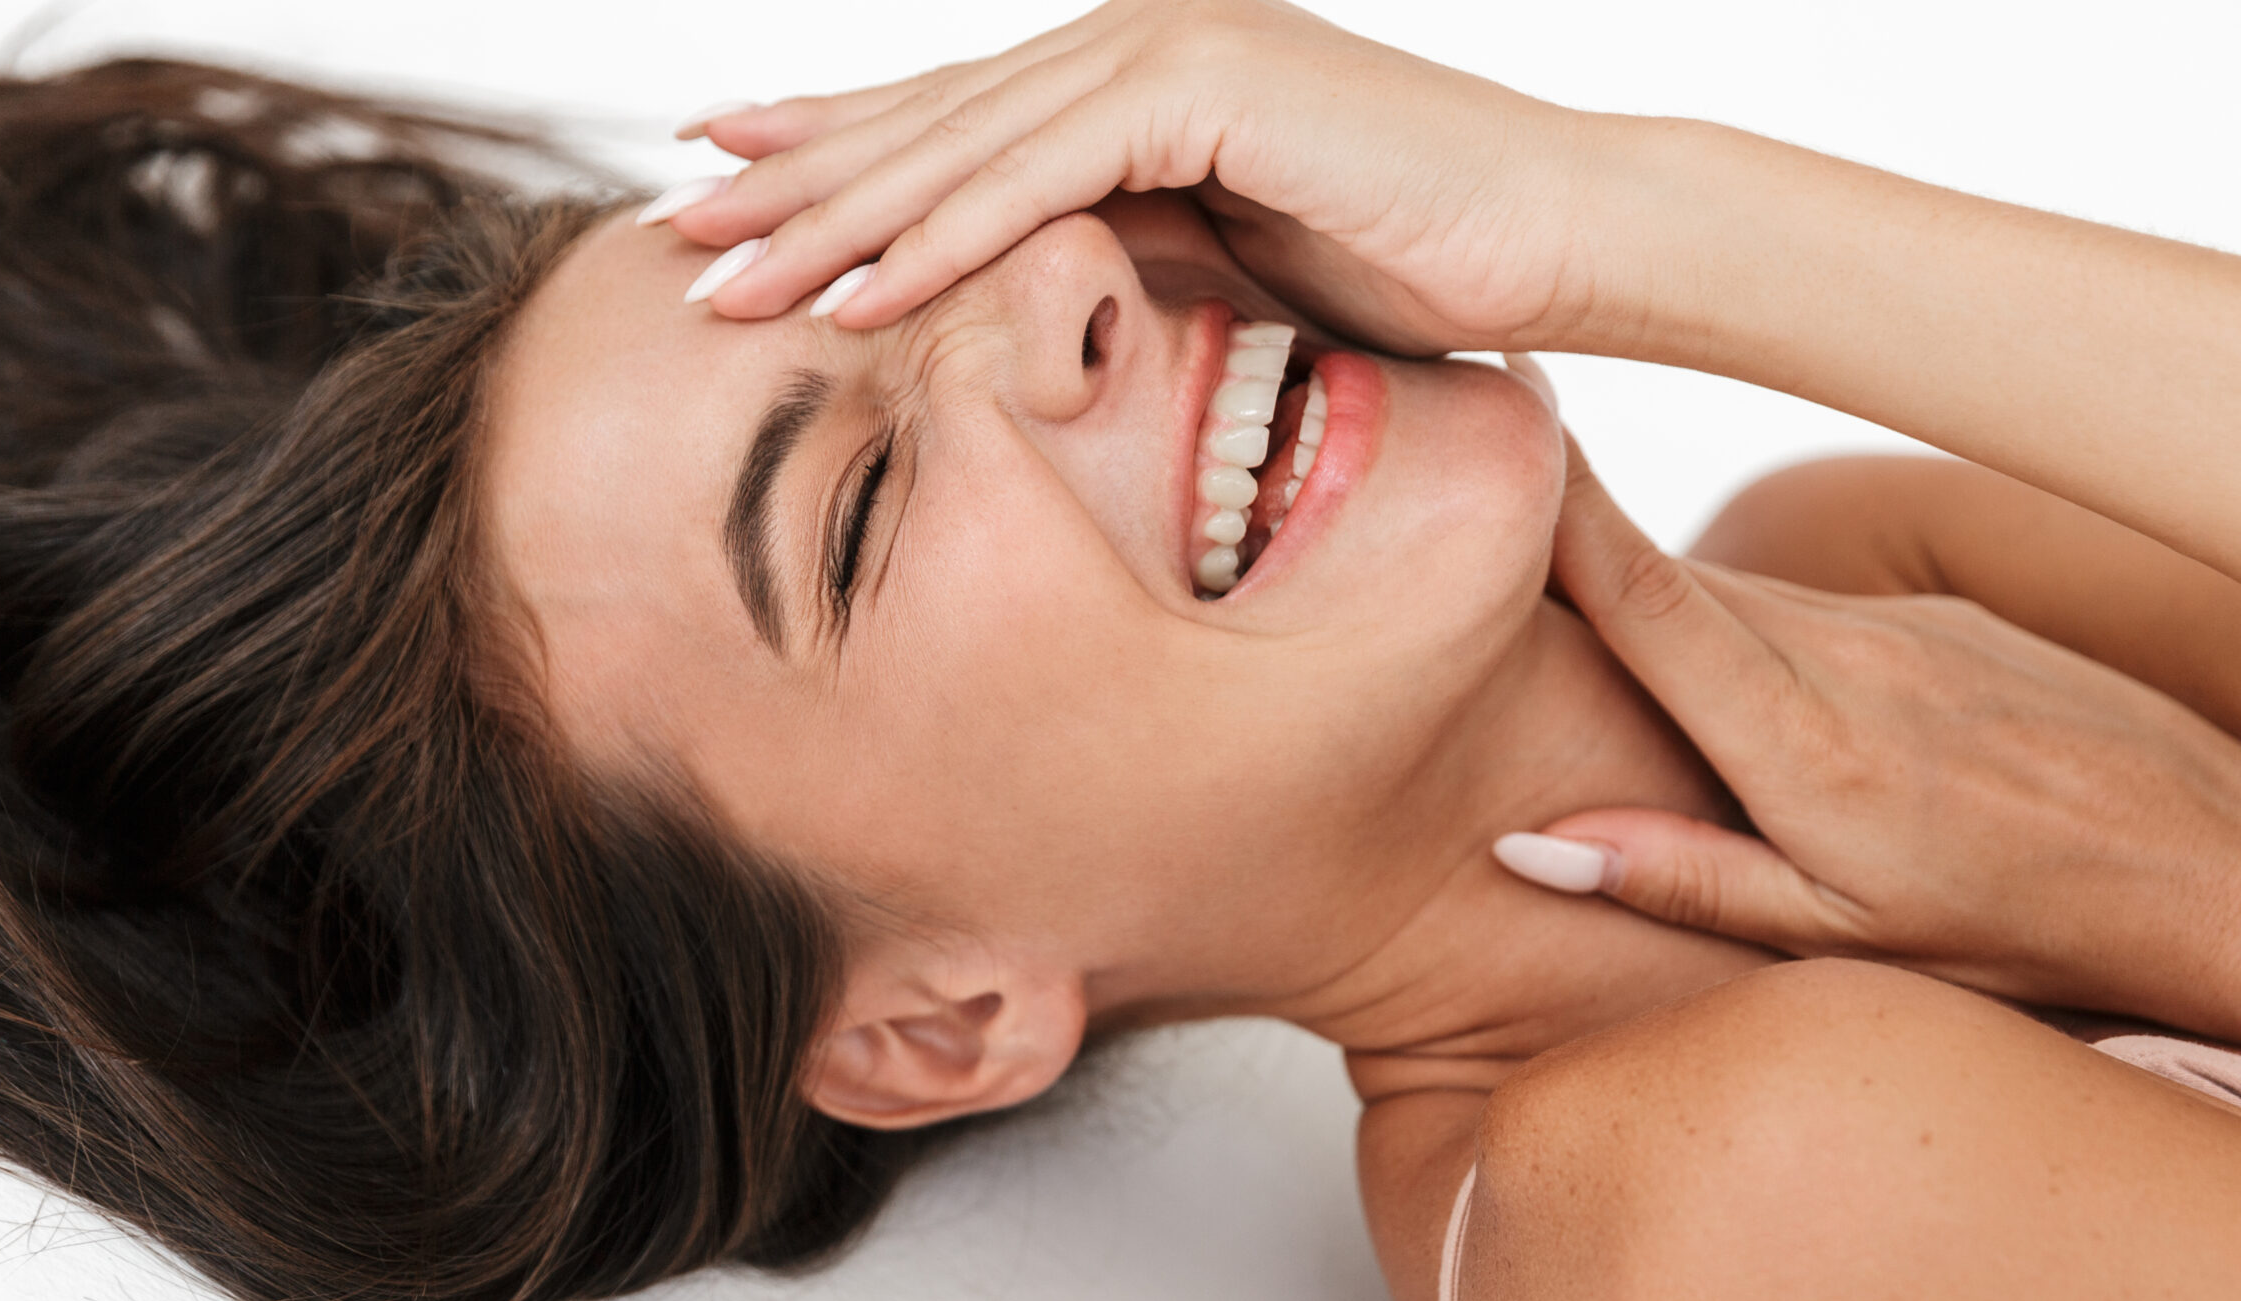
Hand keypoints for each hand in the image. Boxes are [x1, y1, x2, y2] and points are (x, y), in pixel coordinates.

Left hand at [653, 0, 1610, 355]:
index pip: (953, 127)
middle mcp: (1133, 46)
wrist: (1569, 239)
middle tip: (671, 233)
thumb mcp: (1240, 273)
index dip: (830, 156)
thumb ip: (1134, 262)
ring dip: (829, 221)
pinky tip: (847, 292)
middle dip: (789, 184)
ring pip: (960, 147)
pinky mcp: (1207, 85)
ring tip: (714, 277)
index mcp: (1136, 85)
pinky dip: (942, 237)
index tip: (722, 194)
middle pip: (927, 123)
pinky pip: (1043, 177)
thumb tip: (1046, 316)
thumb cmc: (1424, 276)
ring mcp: (1168, 50)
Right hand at [1502, 438, 2240, 1086]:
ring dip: (1671, 615)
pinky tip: (1776, 703)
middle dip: (1579, 561)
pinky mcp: (1944, 616)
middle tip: (1485, 552)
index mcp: (1799, 738)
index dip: (1557, 510)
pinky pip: (1815, 610)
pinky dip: (1763, 639)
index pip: (1644, 595)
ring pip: (1741, 594)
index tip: (1490, 422)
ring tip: (1611, 659)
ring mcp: (1899, 621)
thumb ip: (1679, 875)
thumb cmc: (2023, 922)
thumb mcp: (1836, 935)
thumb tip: (1533, 839)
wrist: (2213, 863)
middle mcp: (1843, 653)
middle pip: (1670, 580)